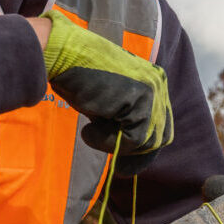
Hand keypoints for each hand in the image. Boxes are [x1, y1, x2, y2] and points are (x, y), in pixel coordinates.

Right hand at [41, 7, 173, 154]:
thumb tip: (131, 154)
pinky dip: (107, 142)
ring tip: (90, 131)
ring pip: (146, 141)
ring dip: (116, 144)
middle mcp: (159, 84)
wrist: (62, 56)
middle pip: (159, 137)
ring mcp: (153, 90)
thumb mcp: (108, 104)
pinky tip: (88, 129)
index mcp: (154, 82)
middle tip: (110, 154)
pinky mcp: (141, 98)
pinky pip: (133, 140)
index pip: (161, 127)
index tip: (126, 167)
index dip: (144, 151)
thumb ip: (123, 121)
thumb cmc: (78, 80)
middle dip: (134, 152)